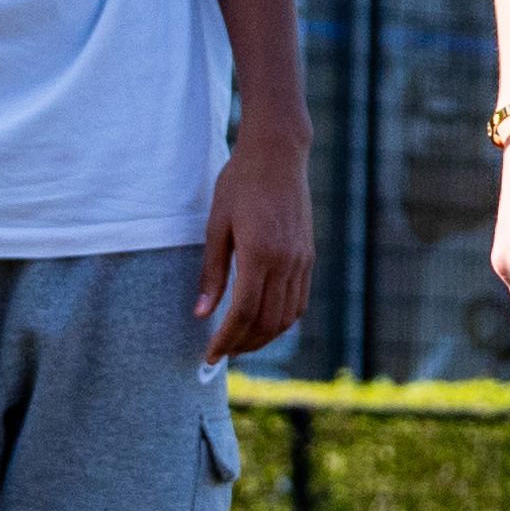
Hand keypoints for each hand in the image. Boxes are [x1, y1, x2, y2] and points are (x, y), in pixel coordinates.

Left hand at [200, 137, 315, 369]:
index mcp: (260, 254)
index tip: (209, 355)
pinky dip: (282, 321)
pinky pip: (299, 302)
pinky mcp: (308, 257)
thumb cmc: (240, 184)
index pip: (243, 313)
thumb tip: (201, 314)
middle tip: (221, 354)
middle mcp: (286, 262)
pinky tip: (263, 323)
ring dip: (263, 338)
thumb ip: (211, 273)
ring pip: (286, 317)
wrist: (278, 155)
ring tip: (240, 344)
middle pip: (266, 322)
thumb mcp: (216, 226)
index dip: (225, 339)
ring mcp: (301, 261)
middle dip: (243, 345)